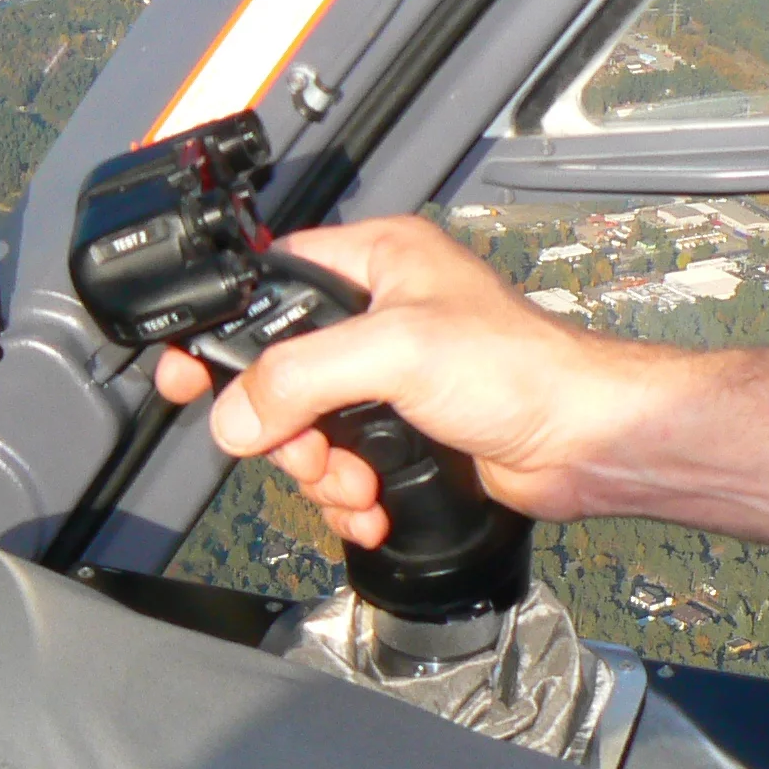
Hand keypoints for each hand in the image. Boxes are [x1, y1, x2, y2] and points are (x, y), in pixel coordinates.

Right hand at [151, 214, 768, 552]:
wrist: (583, 441)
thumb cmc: (519, 369)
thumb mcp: (396, 350)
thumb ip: (301, 374)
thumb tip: (236, 414)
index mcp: (374, 260)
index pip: (268, 283)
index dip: (223, 331)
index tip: (184, 375)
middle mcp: (379, 312)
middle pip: (277, 372)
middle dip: (284, 429)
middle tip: (307, 451)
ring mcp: (391, 377)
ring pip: (305, 430)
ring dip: (317, 472)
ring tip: (355, 486)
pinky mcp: (406, 431)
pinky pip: (341, 466)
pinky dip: (346, 495)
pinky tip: (371, 507)